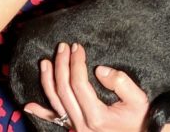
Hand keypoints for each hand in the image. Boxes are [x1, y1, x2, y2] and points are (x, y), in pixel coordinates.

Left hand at [24, 43, 148, 131]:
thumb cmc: (141, 119)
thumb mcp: (139, 100)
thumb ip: (121, 83)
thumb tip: (100, 70)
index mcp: (97, 116)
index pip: (78, 84)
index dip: (76, 62)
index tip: (77, 47)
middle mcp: (82, 124)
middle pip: (63, 90)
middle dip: (61, 65)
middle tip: (63, 47)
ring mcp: (76, 128)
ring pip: (55, 103)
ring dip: (48, 81)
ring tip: (45, 61)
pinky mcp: (75, 130)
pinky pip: (54, 120)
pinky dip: (41, 112)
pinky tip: (28, 105)